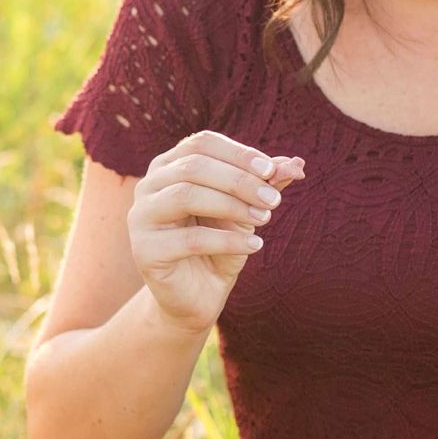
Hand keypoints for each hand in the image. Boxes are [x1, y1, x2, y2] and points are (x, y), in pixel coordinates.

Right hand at [128, 131, 303, 334]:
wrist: (198, 294)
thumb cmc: (220, 245)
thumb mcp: (245, 210)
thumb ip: (265, 185)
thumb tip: (296, 163)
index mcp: (169, 166)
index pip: (201, 143)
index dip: (238, 153)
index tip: (272, 171)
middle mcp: (148, 185)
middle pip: (193, 166)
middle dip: (239, 181)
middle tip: (274, 200)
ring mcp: (141, 217)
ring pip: (185, 196)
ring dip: (232, 205)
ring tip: (265, 219)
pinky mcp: (145, 251)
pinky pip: (190, 240)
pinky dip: (228, 240)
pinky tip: (254, 245)